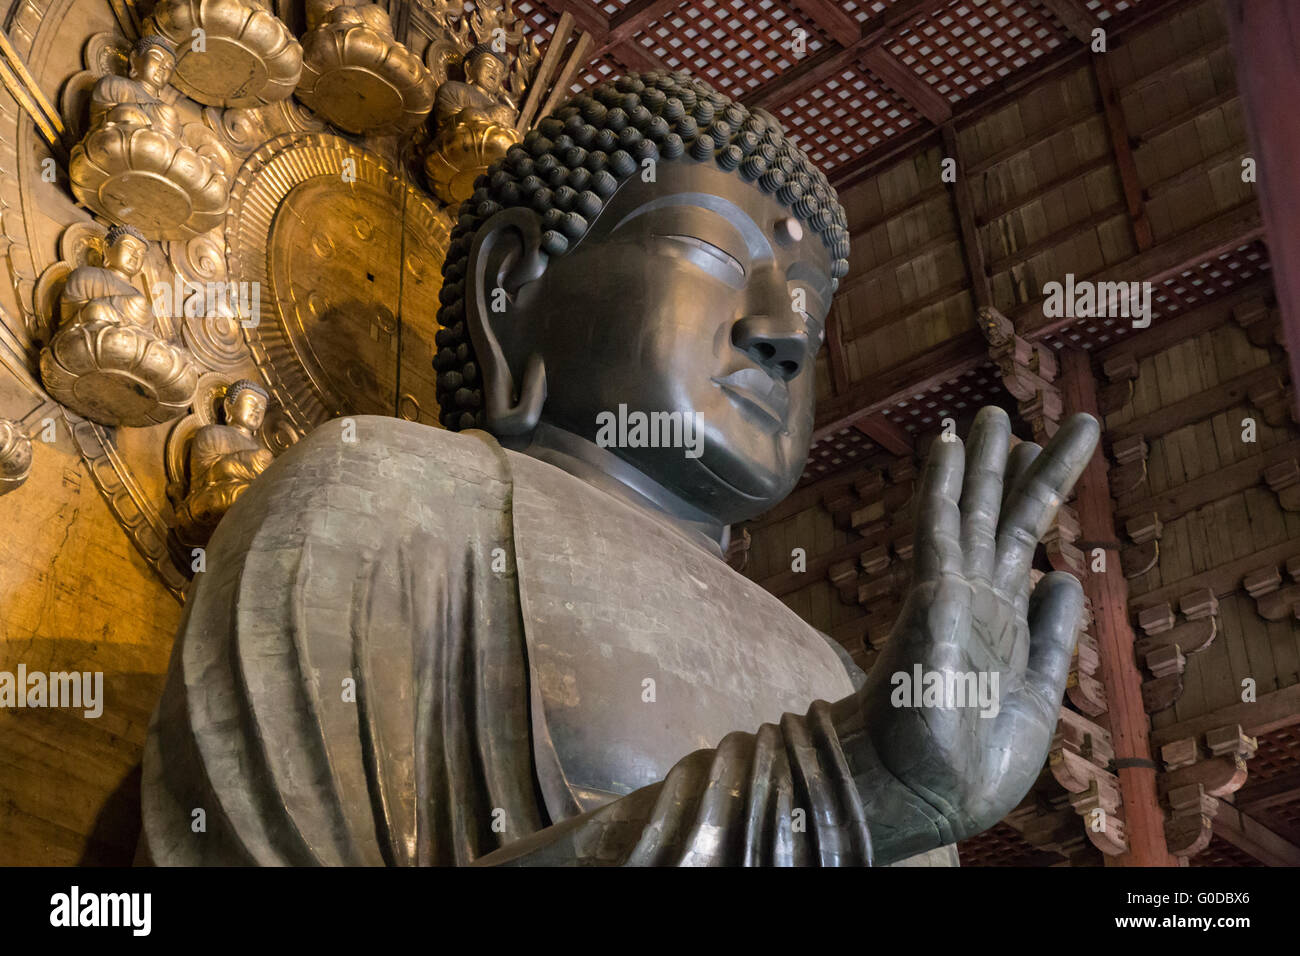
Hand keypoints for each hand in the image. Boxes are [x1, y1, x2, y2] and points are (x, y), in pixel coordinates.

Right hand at [856, 406, 1098, 849]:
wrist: (930, 789)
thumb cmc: (976, 757)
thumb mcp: (1040, 692)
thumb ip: (1053, 635)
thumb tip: (1067, 575)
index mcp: (1004, 620)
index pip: (1022, 542)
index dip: (1036, 494)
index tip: (1040, 453)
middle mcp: (978, 597)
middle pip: (1003, 516)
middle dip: (1018, 465)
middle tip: (1022, 415)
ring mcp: (954, 592)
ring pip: (973, 510)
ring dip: (982, 459)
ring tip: (990, 412)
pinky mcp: (933, 594)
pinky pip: (938, 527)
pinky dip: (944, 482)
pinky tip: (947, 442)